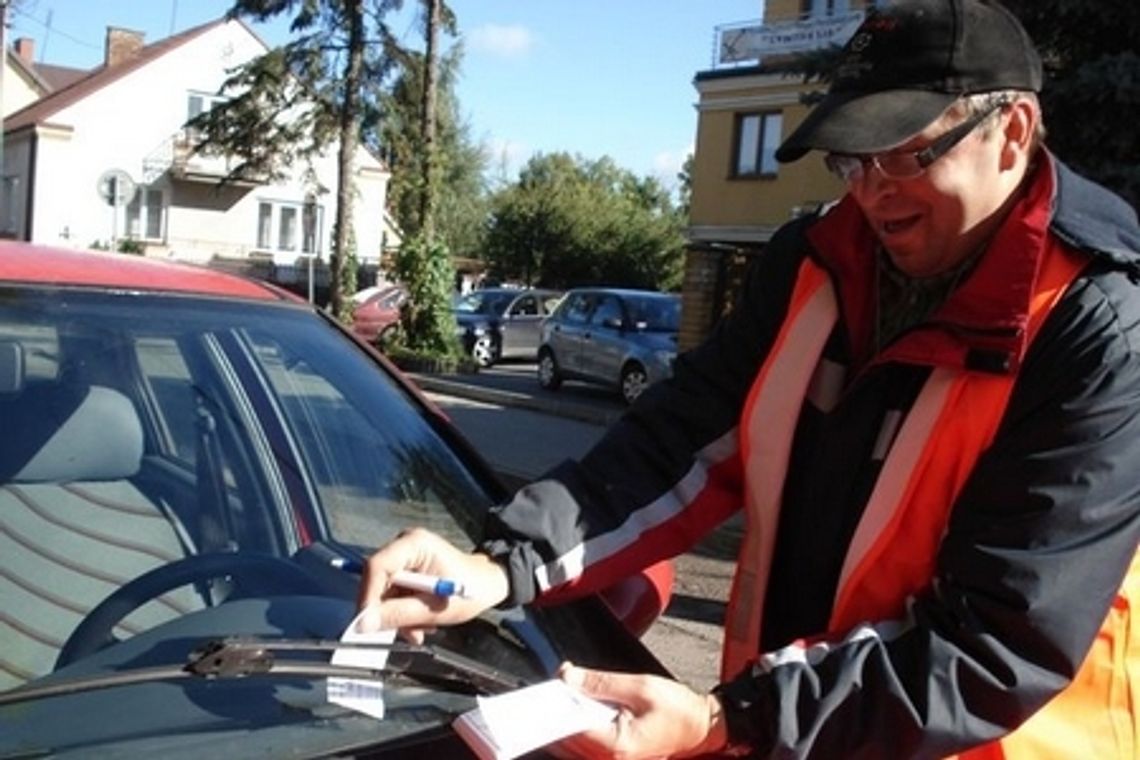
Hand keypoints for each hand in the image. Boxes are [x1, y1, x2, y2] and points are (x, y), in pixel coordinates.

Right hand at [355, 527, 509, 640]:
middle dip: (388, 611)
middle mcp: (404, 545)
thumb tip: (362, 624)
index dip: (367, 596)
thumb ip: (398, 615)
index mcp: (414, 544)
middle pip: (377, 581)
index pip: (377, 566)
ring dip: (399, 616)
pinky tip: (420, 621)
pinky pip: (393, 594)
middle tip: (407, 632)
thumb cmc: (470, 591)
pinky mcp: (405, 569)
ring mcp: (404, 557)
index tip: (365, 624)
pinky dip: (403, 611)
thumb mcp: (434, 609)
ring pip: (384, 592)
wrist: (486, 584)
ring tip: (422, 628)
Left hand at [553, 663, 726, 758]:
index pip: (570, 727)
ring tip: (575, 690)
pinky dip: (577, 724)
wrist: (700, 726)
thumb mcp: (640, 686)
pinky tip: (584, 706)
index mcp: (616, 746)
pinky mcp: (611, 757)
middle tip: (564, 679)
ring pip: (569, 743)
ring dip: (566, 717)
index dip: (557, 703)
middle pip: (565, 738)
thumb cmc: (677, 709)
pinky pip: (582, 744)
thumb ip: (601, 682)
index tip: (551, 683)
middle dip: (559, 708)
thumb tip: (568, 676)